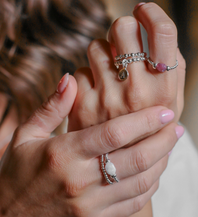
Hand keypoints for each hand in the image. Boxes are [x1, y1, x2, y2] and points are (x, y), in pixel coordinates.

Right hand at [0, 75, 179, 216]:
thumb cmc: (15, 174)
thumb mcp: (25, 135)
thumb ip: (51, 107)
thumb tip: (71, 78)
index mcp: (62, 154)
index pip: (114, 133)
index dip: (145, 120)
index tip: (164, 111)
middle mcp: (79, 180)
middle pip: (136, 158)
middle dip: (163, 139)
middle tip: (175, 126)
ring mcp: (88, 205)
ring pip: (140, 182)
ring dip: (161, 162)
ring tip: (168, 146)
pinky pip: (132, 204)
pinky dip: (149, 186)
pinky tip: (153, 173)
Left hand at [68, 2, 185, 131]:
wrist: (113, 169)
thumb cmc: (142, 134)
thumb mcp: (168, 108)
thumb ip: (170, 74)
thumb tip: (159, 37)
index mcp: (163, 91)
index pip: (163, 33)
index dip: (152, 14)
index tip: (143, 9)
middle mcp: (135, 93)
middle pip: (124, 29)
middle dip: (122, 29)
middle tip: (122, 39)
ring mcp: (105, 98)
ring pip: (96, 47)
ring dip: (101, 54)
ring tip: (107, 73)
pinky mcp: (80, 106)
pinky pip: (78, 72)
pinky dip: (84, 78)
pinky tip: (91, 95)